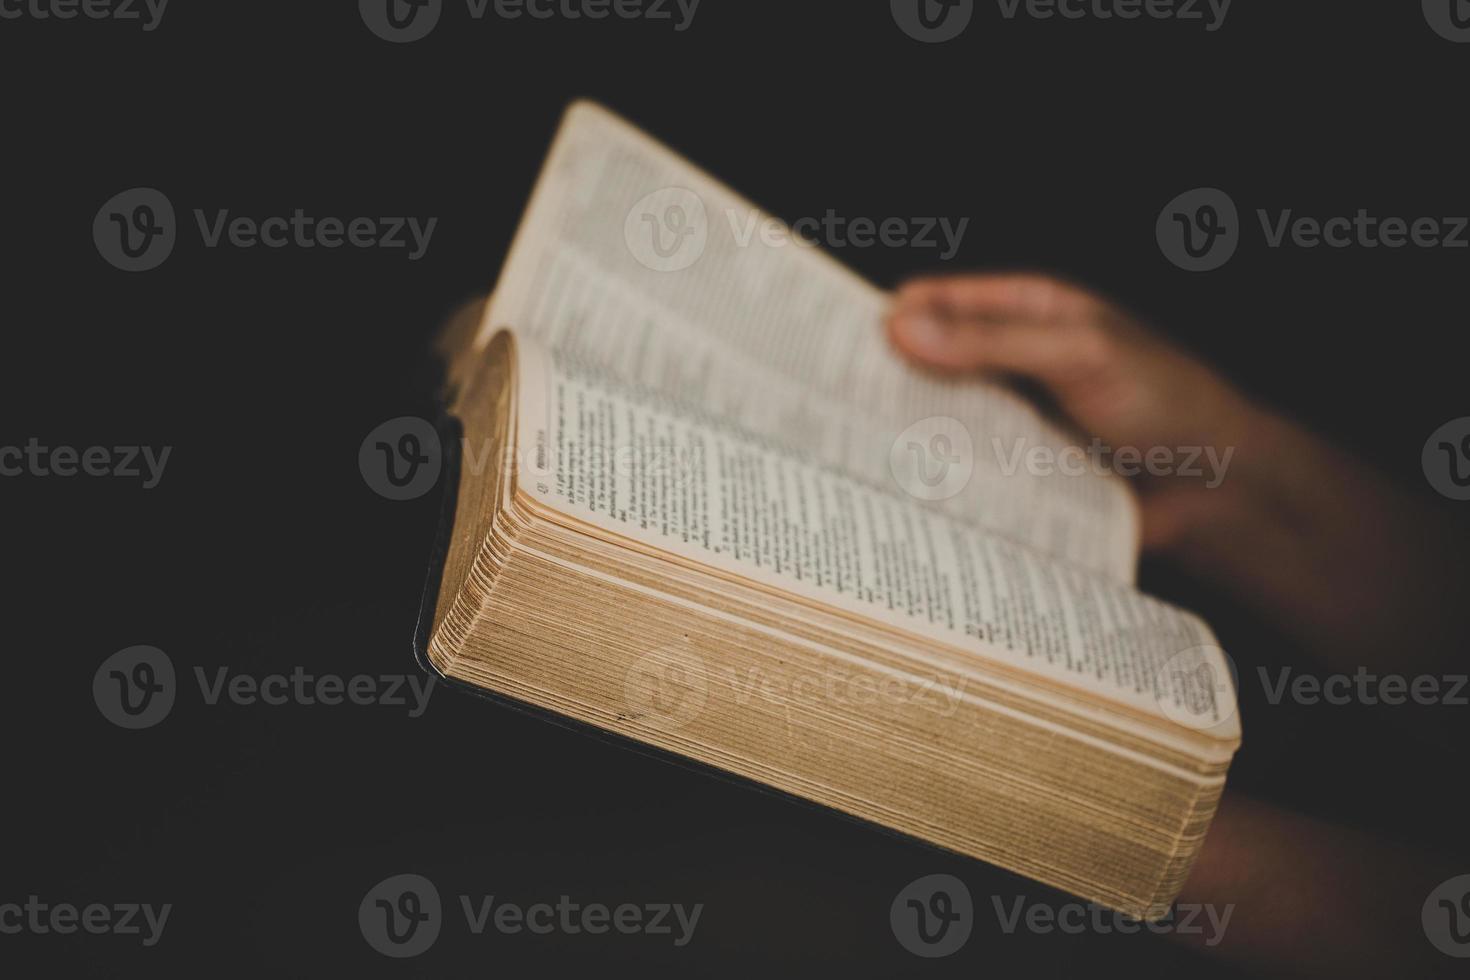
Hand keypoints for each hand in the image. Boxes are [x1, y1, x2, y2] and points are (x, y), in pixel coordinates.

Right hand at [886, 272, 1465, 674]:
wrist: (1221, 494)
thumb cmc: (1168, 404)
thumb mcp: (1080, 355)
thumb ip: (993, 342)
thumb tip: (901, 326)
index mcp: (1026, 312)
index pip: (934, 302)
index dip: (884, 316)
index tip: (831, 342)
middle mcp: (1010, 364)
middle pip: (925, 364)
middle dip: (879, 380)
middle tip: (818, 403)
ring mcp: (1011, 422)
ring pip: (937, 423)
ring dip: (901, 436)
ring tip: (841, 456)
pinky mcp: (1017, 479)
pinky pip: (963, 476)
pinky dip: (933, 483)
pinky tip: (898, 497)